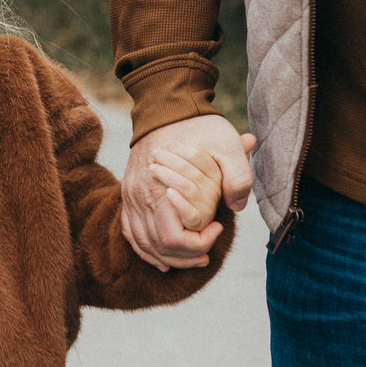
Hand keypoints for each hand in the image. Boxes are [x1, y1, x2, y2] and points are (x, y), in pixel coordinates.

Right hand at [121, 115, 255, 271]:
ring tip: (194, 258)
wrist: (165, 108)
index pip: (173, 239)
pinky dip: (145, 250)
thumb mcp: (227, 146)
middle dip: (186, 257)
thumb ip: (238, 176)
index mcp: (160, 189)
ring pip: (143, 245)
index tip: (219, 226)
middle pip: (158, 247)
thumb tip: (237, 206)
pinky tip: (163, 258)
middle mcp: (140, 198)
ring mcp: (130, 198)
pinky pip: (130, 233)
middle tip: (209, 254)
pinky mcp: (127, 196)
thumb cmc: (197, 127)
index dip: (200, 243)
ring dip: (168, 258)